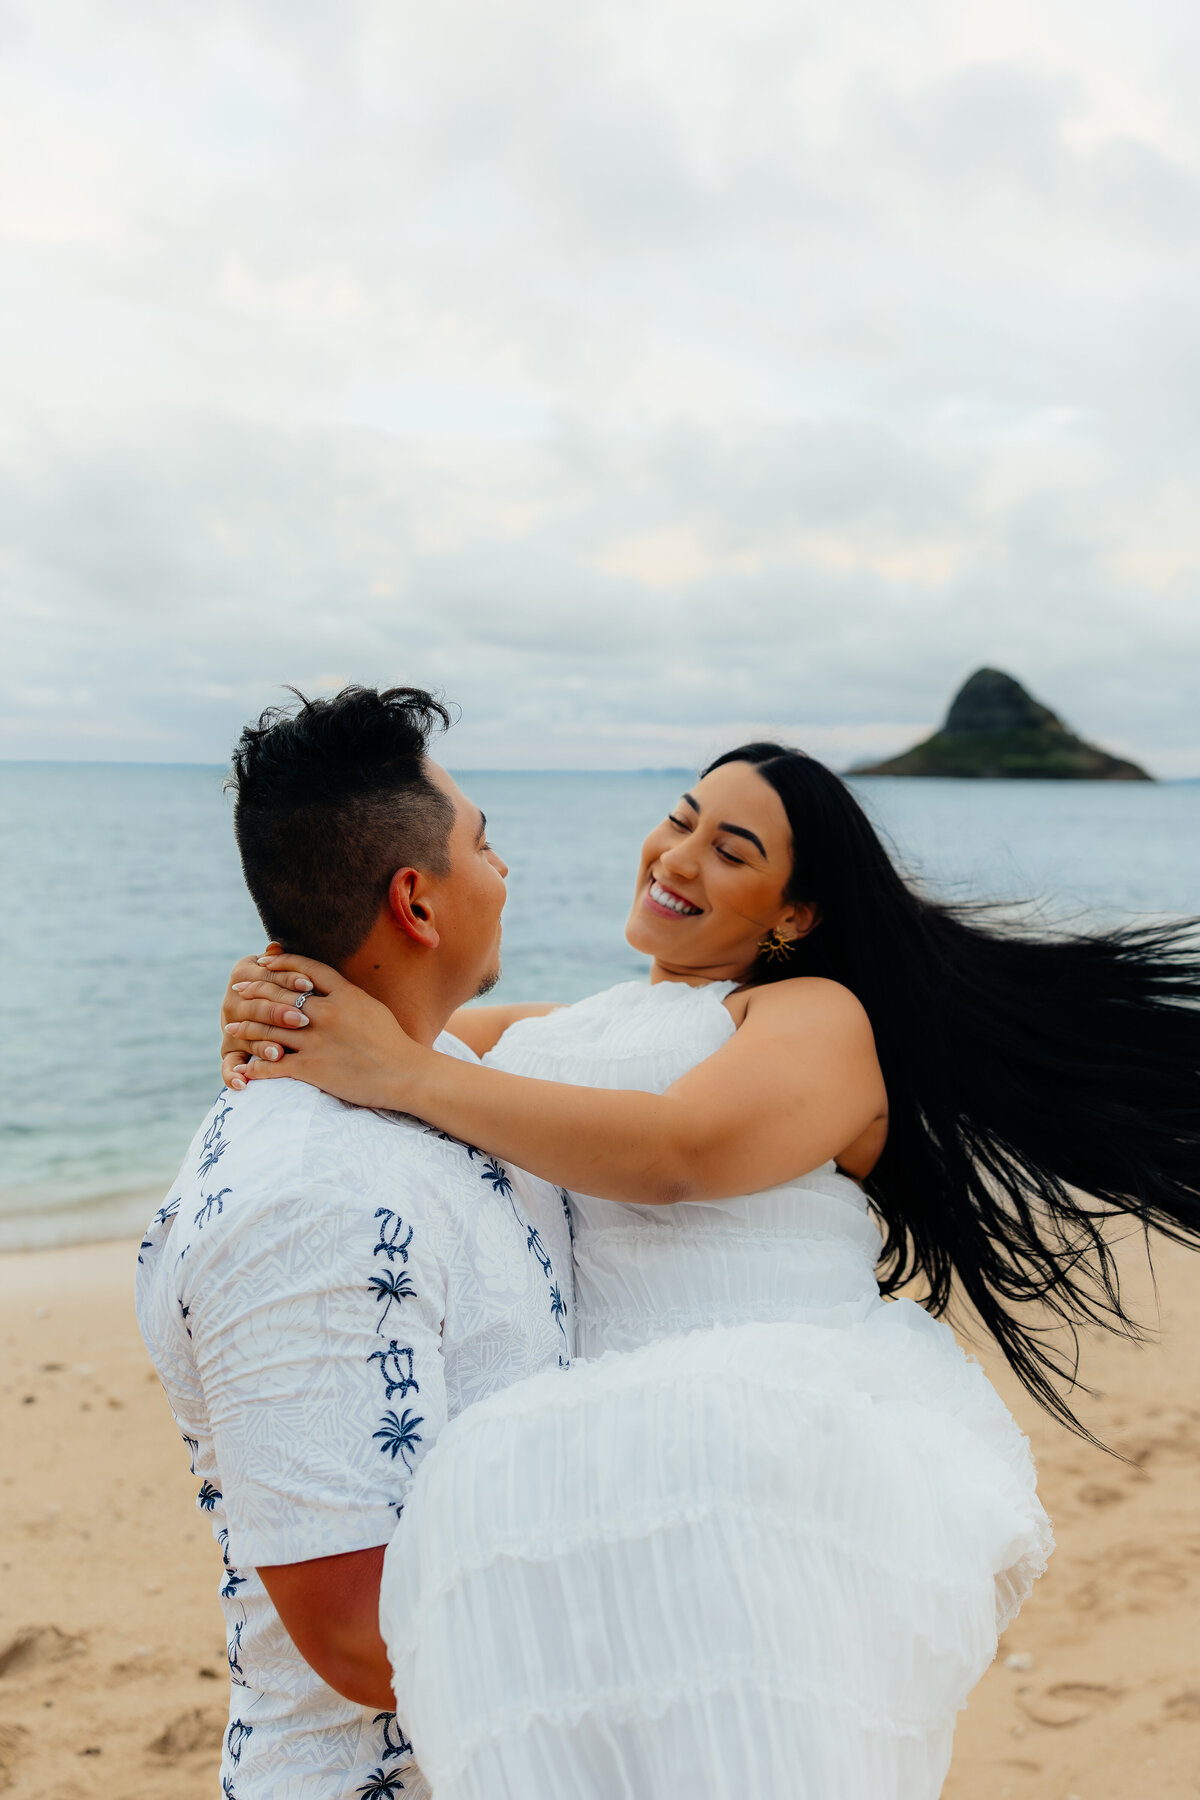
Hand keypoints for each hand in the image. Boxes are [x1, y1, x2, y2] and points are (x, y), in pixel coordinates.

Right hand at [220, 944, 312, 1089]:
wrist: (280, 1003)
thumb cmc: (293, 983)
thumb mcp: (291, 969)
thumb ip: (285, 961)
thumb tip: (275, 947)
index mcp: (244, 972)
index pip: (267, 976)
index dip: (289, 979)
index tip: (309, 984)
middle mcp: (232, 999)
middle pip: (256, 1006)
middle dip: (278, 1013)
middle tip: (301, 1020)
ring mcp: (230, 1025)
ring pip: (245, 1035)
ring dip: (261, 1044)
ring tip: (278, 1054)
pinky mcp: (230, 1049)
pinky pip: (229, 1064)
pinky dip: (232, 1075)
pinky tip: (242, 1085)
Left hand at [221, 952, 428, 1110]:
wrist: (405, 1074)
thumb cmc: (392, 1042)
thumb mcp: (370, 1007)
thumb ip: (345, 994)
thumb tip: (326, 983)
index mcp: (344, 994)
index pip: (305, 969)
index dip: (281, 963)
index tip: (263, 961)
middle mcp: (328, 1013)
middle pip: (280, 995)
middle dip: (254, 992)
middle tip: (237, 990)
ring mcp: (317, 1040)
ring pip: (270, 1029)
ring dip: (246, 1028)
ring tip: (231, 1028)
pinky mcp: (312, 1068)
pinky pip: (274, 1064)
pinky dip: (256, 1066)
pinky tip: (245, 1067)